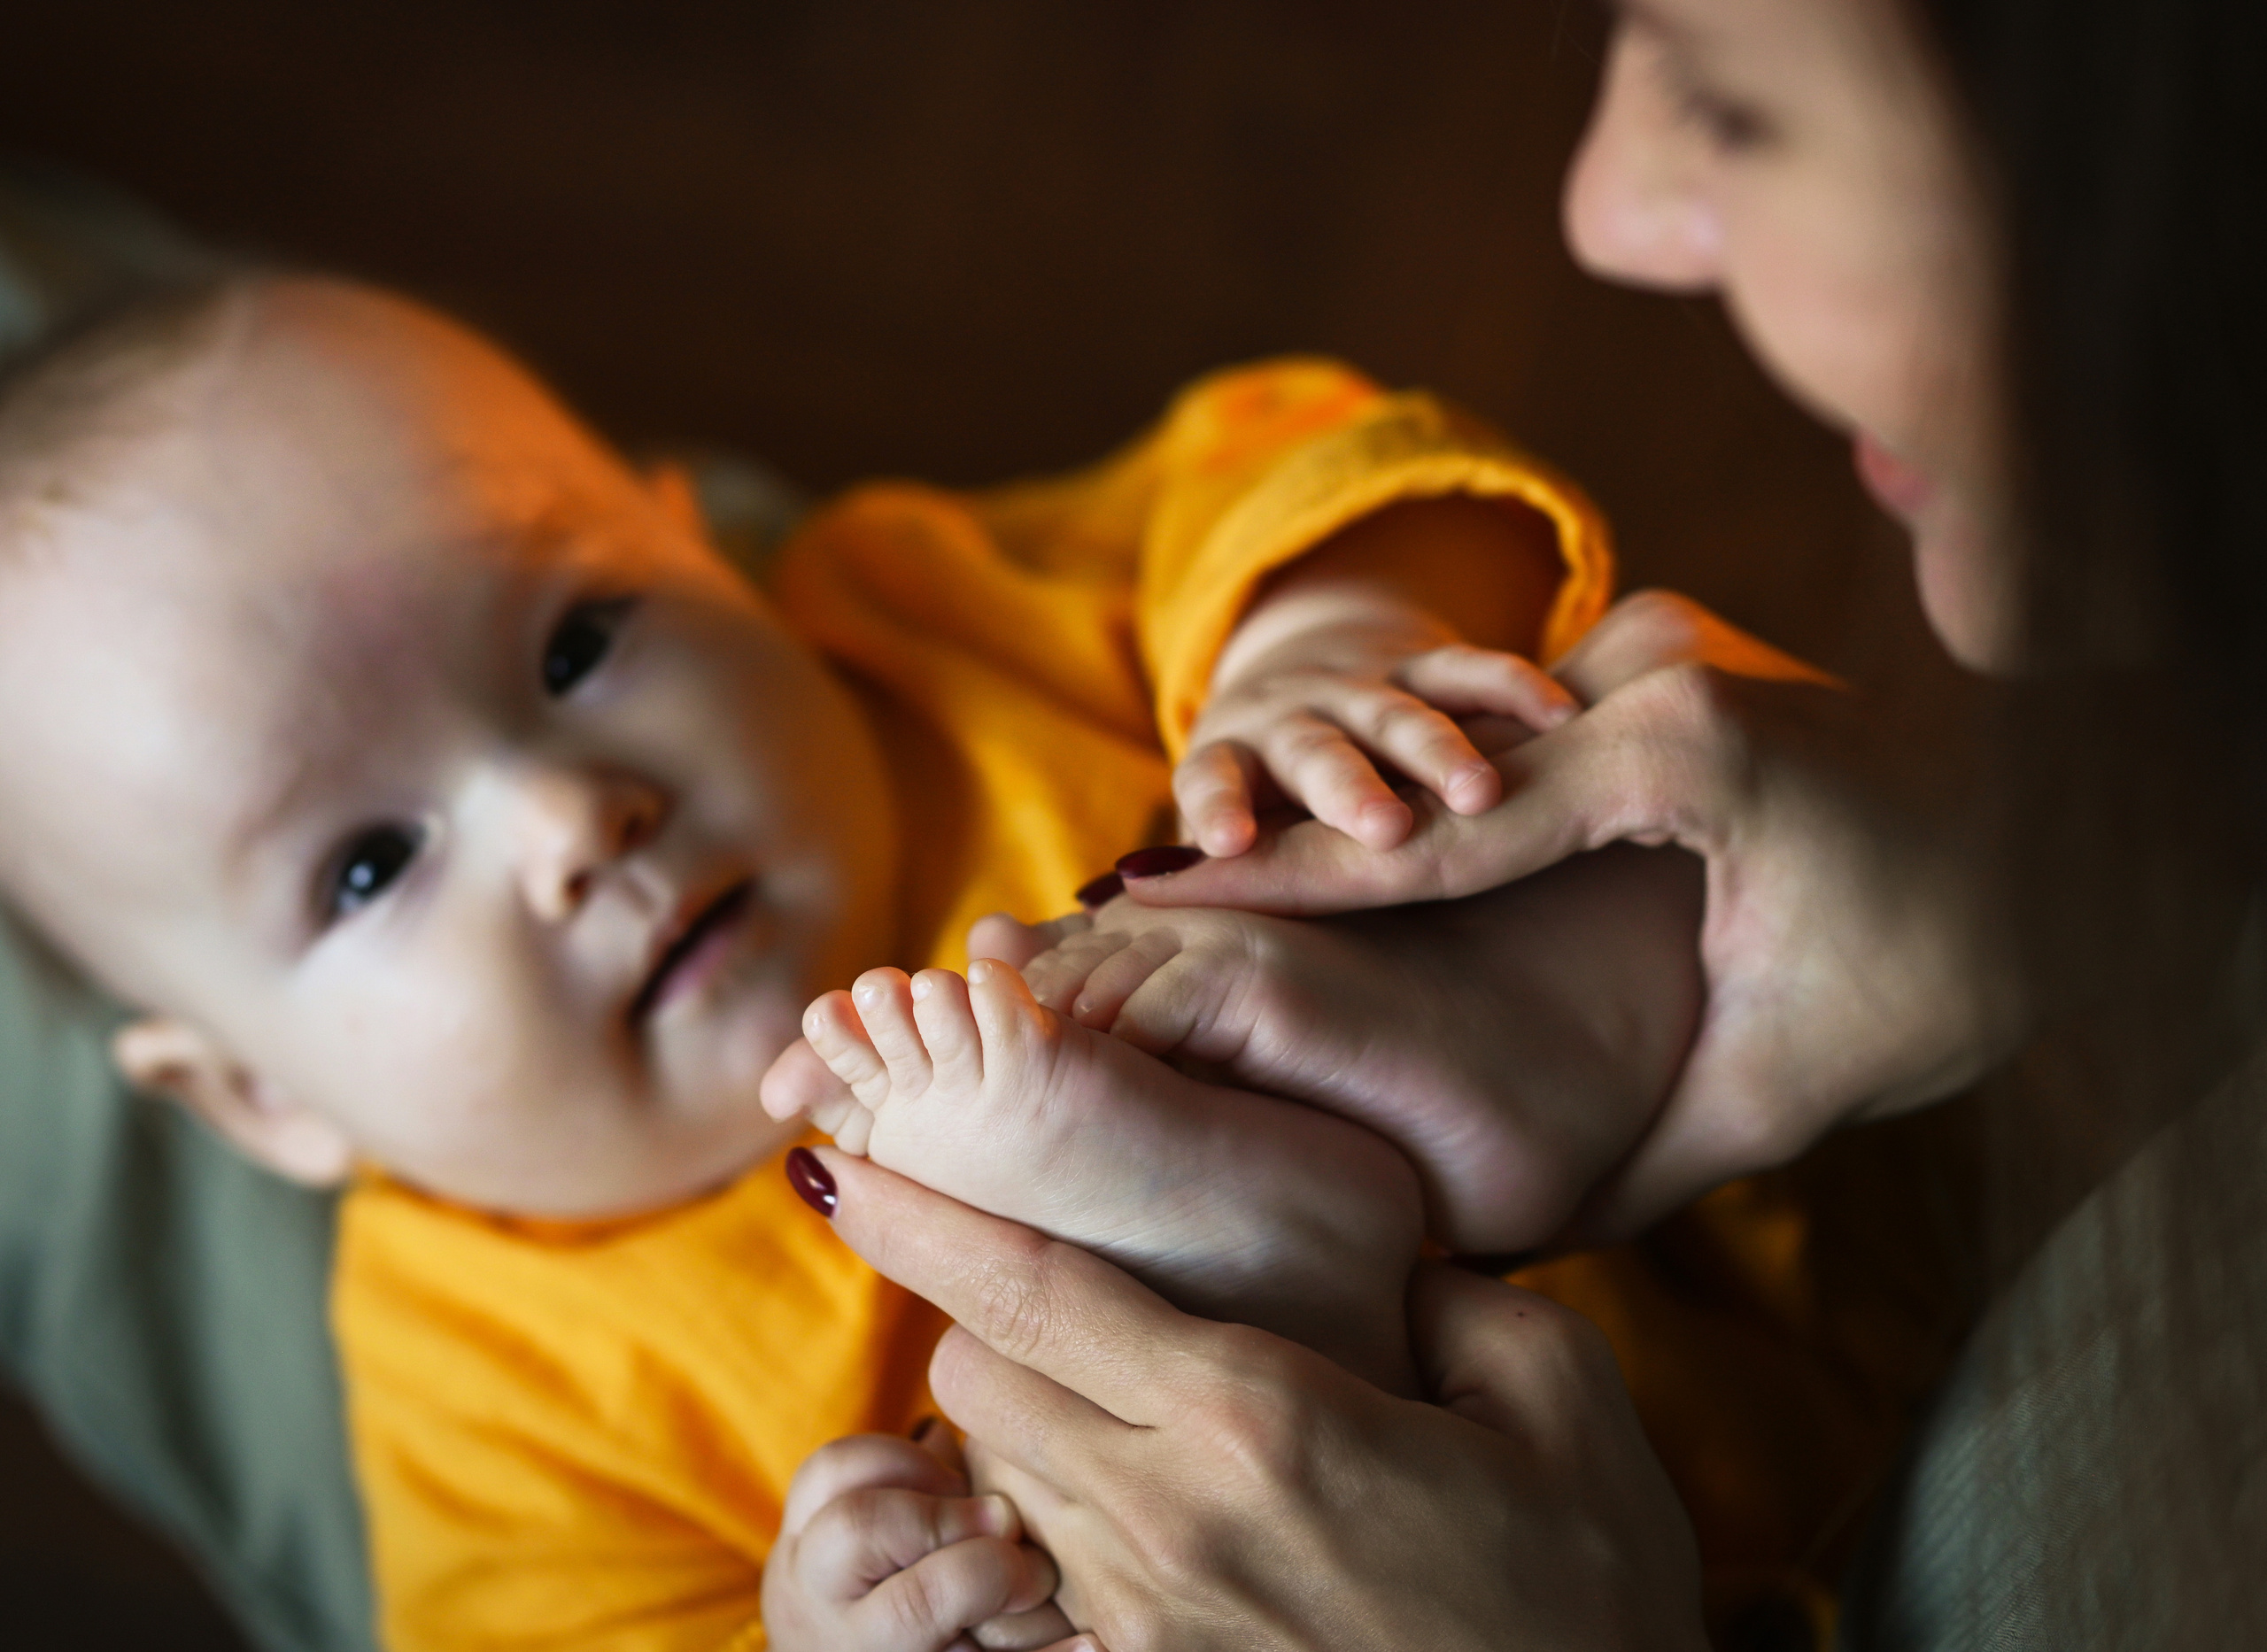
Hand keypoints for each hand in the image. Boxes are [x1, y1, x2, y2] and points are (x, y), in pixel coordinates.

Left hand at [801, 1146, 1707, 1651]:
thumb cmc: (1592, 1599)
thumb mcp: (1566, 1411)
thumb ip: (1462, 1310)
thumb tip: (1399, 1283)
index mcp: (1256, 1421)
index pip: (1031, 1295)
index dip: (923, 1224)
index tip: (838, 1171)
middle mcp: (1169, 1521)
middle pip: (973, 1384)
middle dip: (982, 1320)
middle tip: (1053, 1287)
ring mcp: (1148, 1617)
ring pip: (1002, 1479)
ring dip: (1028, 1425)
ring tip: (1137, 1406)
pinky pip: (1059, 1572)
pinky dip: (1076, 1519)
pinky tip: (1185, 1516)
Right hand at [1125, 590, 2023, 1237]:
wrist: (2074, 825)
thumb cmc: (1958, 957)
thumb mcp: (1797, 1080)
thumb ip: (1644, 1161)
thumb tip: (1508, 1246)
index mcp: (1675, 763)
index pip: (1436, 834)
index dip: (1293, 883)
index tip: (1160, 906)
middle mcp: (1653, 682)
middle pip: (1418, 774)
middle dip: (1280, 838)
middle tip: (1131, 882)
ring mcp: (1665, 657)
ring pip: (1461, 743)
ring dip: (1345, 805)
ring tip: (1208, 854)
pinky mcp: (1675, 666)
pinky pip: (1523, 731)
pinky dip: (1431, 782)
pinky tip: (1342, 825)